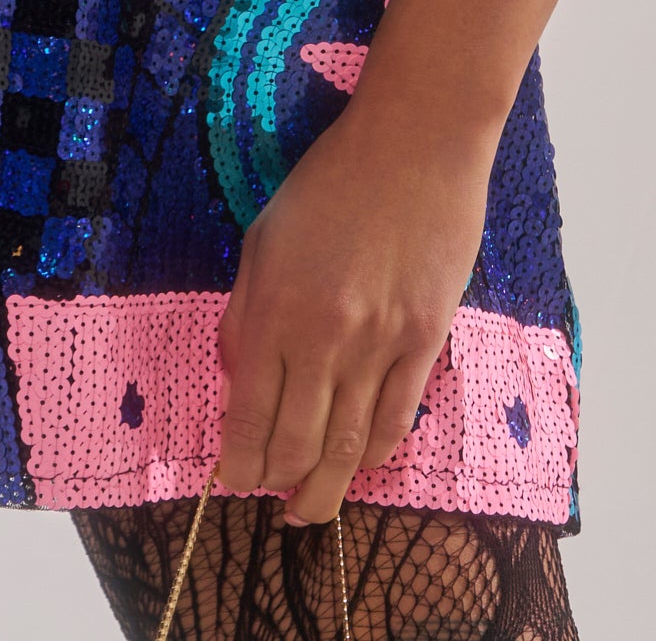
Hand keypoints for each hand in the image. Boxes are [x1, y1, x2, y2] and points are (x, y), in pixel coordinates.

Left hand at [215, 96, 492, 526]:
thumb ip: (246, 313)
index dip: (237, 460)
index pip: (249, 414)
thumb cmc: (330, 182)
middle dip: (277, 482)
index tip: (230, 481)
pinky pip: (397, 418)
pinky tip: (360, 466)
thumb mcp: (263, 238)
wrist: (415, 146)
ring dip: (326, 488)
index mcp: (276, 311)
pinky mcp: (425, 341)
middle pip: (298, 443)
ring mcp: (380, 344)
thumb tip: (234, 377)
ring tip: (310, 509)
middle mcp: (326, 339)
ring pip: (349, 447)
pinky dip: (375, 454)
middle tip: (270, 499)